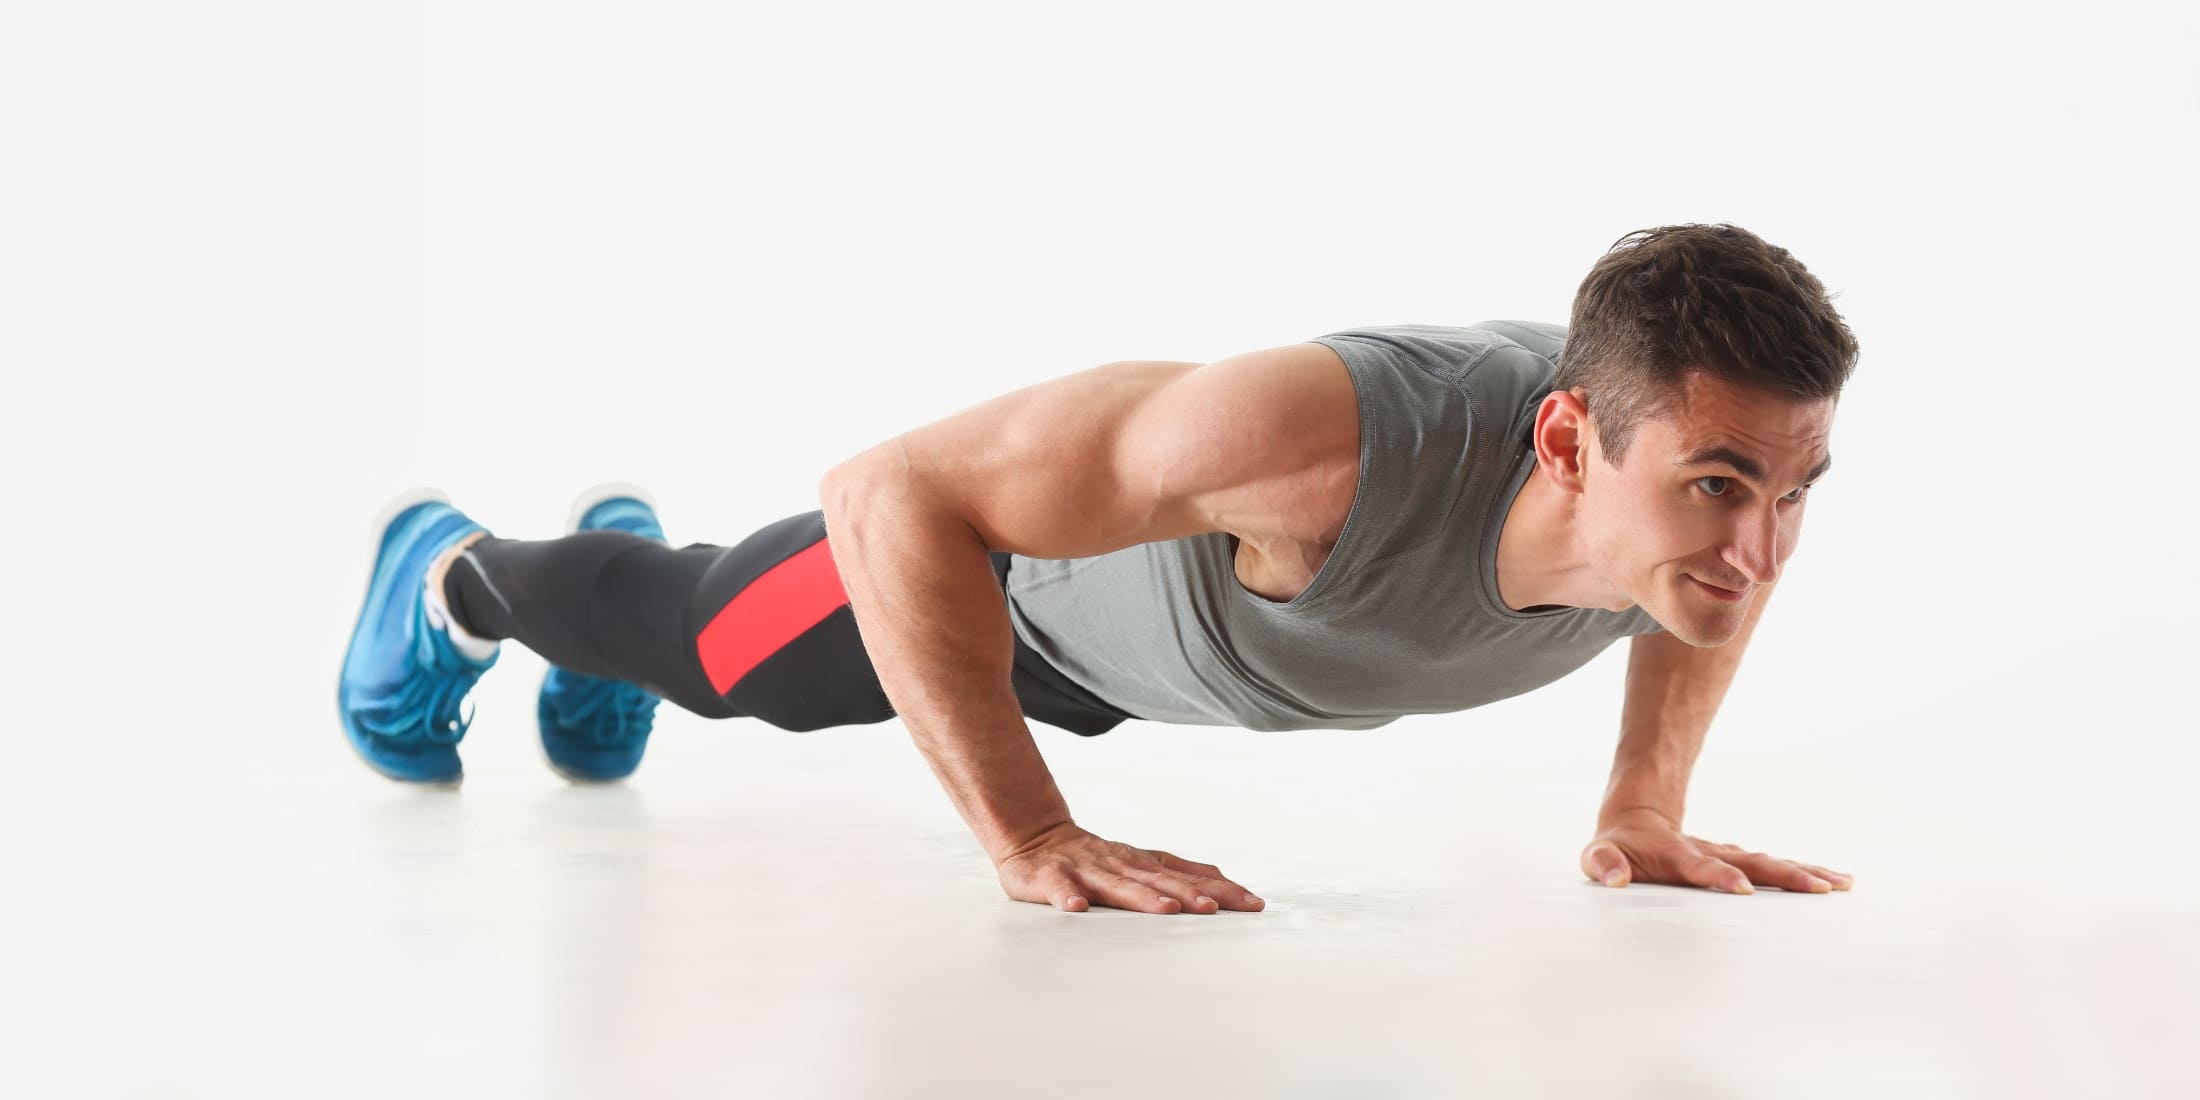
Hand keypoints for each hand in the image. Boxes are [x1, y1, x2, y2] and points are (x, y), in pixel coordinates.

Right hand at [995, 822, 1266, 914]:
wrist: (1035, 836)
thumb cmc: (1094, 858)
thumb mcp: (1140, 862)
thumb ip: (1177, 871)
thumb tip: (1223, 880)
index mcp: (1142, 863)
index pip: (1187, 876)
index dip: (1220, 889)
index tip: (1252, 904)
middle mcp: (1119, 864)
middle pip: (1158, 881)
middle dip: (1187, 895)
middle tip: (1214, 910)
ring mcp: (1085, 869)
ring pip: (1116, 884)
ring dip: (1141, 898)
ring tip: (1166, 911)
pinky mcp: (1049, 877)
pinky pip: (1058, 888)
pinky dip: (1067, 897)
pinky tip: (1076, 908)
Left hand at [1581, 808, 1853, 894]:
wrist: (1638, 819)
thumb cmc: (1618, 848)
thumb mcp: (1599, 854)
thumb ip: (1603, 864)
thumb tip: (1614, 879)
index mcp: (1677, 855)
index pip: (1701, 866)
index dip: (1720, 876)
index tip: (1743, 889)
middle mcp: (1710, 853)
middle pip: (1751, 863)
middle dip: (1784, 876)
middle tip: (1819, 888)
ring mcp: (1728, 856)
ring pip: (1769, 864)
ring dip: (1803, 874)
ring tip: (1839, 884)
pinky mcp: (1739, 862)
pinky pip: (1774, 868)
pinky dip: (1804, 874)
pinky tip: (1834, 882)